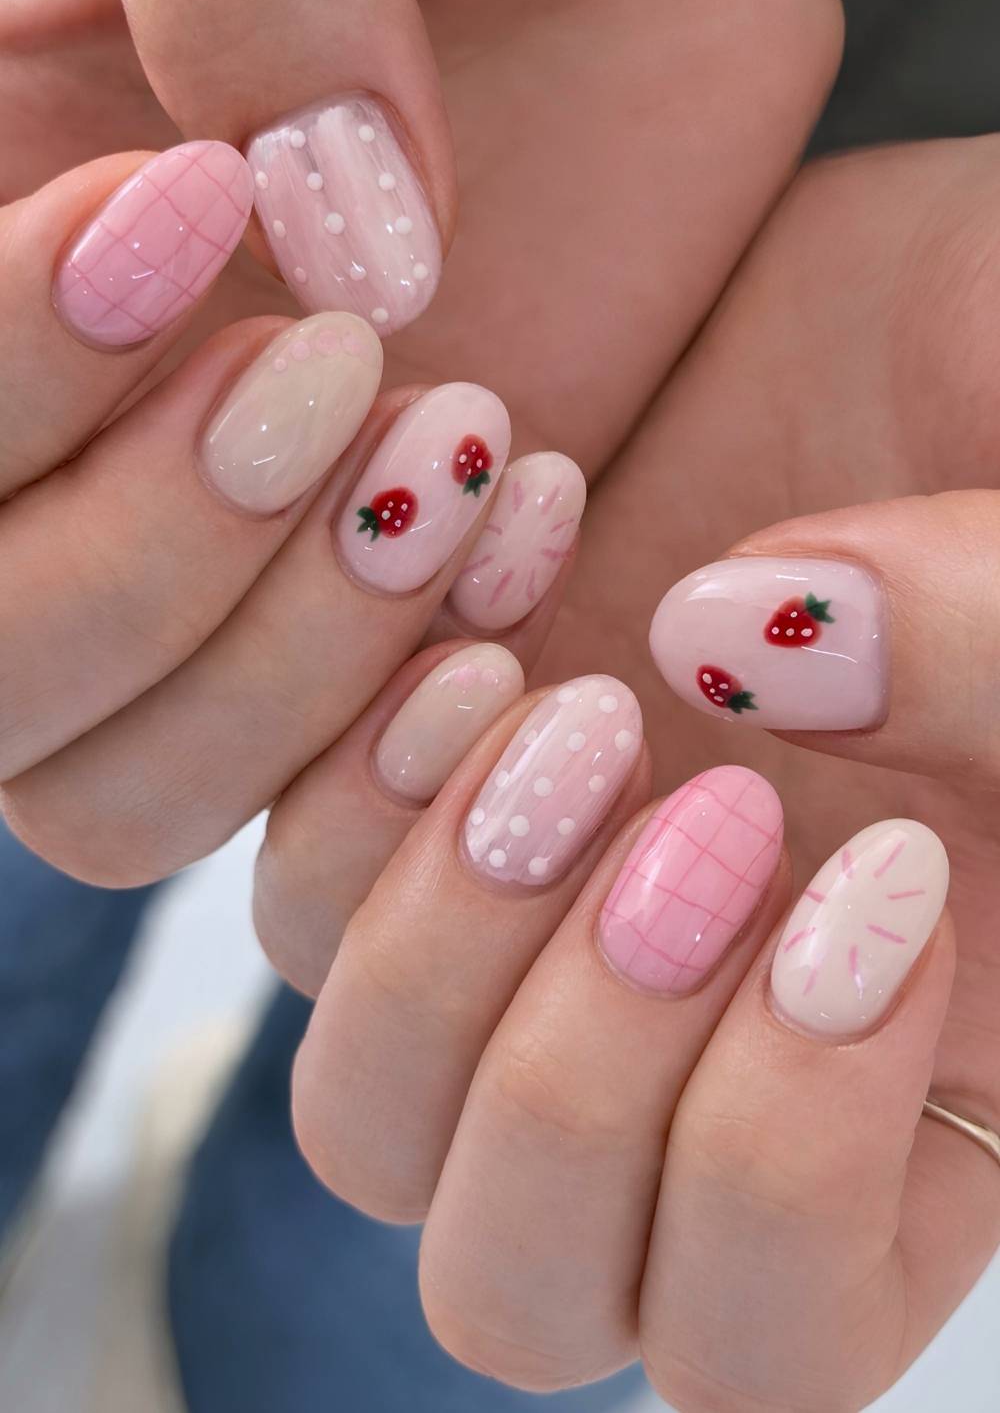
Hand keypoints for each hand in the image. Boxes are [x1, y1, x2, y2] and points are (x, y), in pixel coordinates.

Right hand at [0, 0, 840, 879]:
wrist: (629, 9)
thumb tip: (303, 231)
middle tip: (342, 366)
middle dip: (150, 554)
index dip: (5, 369)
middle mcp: (55, 469)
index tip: (203, 210)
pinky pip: (308, 800)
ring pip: (113, 788)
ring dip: (282, 662)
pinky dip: (406, 723)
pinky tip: (532, 522)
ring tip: (458, 447)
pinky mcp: (347, 653)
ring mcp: (193, 588)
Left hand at [257, 658, 965, 1412]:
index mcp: (866, 1150)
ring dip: (448, 932)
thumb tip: (721, 634)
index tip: (884, 877)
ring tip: (575, 710)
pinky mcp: (415, 837)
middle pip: (512, 1280)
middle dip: (590, 1063)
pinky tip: (490, 619)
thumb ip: (974, 657)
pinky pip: (301, 893)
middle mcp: (661, 1107)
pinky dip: (360, 776)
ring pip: (365, 1118)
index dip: (789, 1146)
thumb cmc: (983, 614)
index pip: (759, 1341)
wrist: (873, 478)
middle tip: (716, 810)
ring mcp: (517, 978)